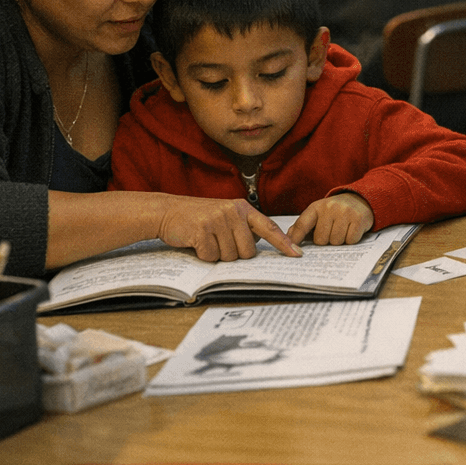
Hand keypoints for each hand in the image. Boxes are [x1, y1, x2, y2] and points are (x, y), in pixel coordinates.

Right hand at [157, 196, 300, 260]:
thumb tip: (258, 246)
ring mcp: (218, 219)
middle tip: (219, 243)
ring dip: (217, 255)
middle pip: (248, 251)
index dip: (284, 242)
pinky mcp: (202, 229)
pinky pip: (211, 256)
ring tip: (206, 240)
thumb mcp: (225, 215)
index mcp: (242, 208)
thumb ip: (243, 227)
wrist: (168, 210)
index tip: (297, 254)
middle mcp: (233, 211)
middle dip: (234, 254)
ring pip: (230, 256)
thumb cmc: (198, 217)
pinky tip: (196, 242)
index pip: (269, 227)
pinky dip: (203, 256)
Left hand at [286, 193, 374, 245]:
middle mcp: (330, 207)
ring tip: (341, 230)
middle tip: (331, 231)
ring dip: (338, 241)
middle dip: (325, 240)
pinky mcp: (359, 219)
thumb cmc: (334, 211)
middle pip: (320, 240)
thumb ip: (302, 225)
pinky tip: (351, 230)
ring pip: (336, 242)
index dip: (296, 239)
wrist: (360, 199)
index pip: (302, 225)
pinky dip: (350, 240)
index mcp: (316, 207)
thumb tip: (289, 238)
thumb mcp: (318, 213)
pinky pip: (350, 241)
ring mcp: (345, 212)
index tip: (292, 250)